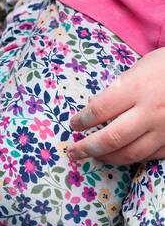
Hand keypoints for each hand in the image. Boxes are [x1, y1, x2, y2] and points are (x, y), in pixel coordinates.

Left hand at [68, 49, 164, 164]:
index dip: (82, 121)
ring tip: (95, 157)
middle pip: (112, 137)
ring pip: (131, 153)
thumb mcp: (141, 67)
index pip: (99, 110)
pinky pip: (152, 155)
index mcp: (137, 88)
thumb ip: (120, 88)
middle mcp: (150, 111)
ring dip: (109, 158)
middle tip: (73, 152)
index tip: (73, 125)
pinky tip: (123, 156)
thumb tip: (96, 107)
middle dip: (87, 148)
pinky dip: (134, 158)